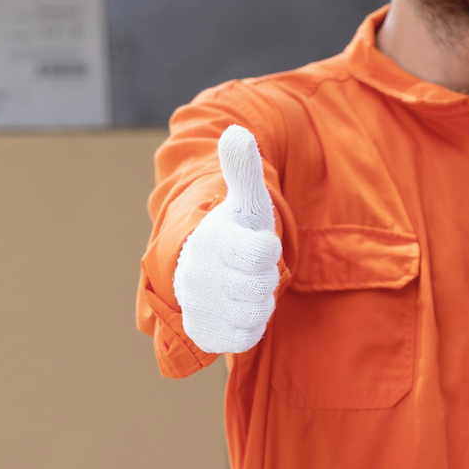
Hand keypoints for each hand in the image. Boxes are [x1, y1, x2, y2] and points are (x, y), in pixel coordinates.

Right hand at [173, 125, 282, 354]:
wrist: (201, 270)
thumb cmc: (233, 233)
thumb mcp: (244, 202)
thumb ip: (243, 170)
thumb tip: (236, 132)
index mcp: (212, 240)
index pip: (264, 251)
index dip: (269, 248)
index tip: (258, 242)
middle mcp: (200, 275)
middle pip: (263, 285)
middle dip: (264, 277)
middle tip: (251, 267)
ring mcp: (200, 306)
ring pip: (256, 312)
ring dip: (258, 302)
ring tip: (243, 286)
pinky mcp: (205, 334)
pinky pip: (246, 336)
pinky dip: (249, 325)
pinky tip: (237, 308)